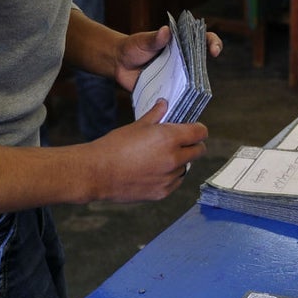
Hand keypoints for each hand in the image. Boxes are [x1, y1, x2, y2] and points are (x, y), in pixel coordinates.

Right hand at [91, 99, 207, 201]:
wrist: (96, 173)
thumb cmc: (114, 146)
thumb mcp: (136, 126)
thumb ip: (155, 115)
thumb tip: (164, 104)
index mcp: (169, 138)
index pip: (200, 132)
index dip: (198, 129)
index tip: (193, 129)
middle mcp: (174, 158)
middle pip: (199, 150)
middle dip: (192, 145)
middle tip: (180, 142)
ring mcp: (169, 178)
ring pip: (186, 167)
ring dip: (180, 162)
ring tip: (160, 157)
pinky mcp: (162, 192)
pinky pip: (175, 182)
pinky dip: (170, 176)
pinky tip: (155, 171)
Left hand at [112, 25, 223, 91]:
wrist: (118, 64)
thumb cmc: (132, 47)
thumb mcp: (142, 41)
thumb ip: (154, 38)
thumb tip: (165, 31)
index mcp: (180, 43)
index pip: (203, 39)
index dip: (213, 43)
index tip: (213, 50)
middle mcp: (182, 60)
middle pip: (201, 63)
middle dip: (205, 69)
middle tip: (198, 76)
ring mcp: (176, 75)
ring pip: (192, 83)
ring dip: (193, 89)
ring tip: (188, 92)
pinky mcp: (168, 89)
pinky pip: (177, 96)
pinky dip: (179, 102)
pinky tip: (177, 107)